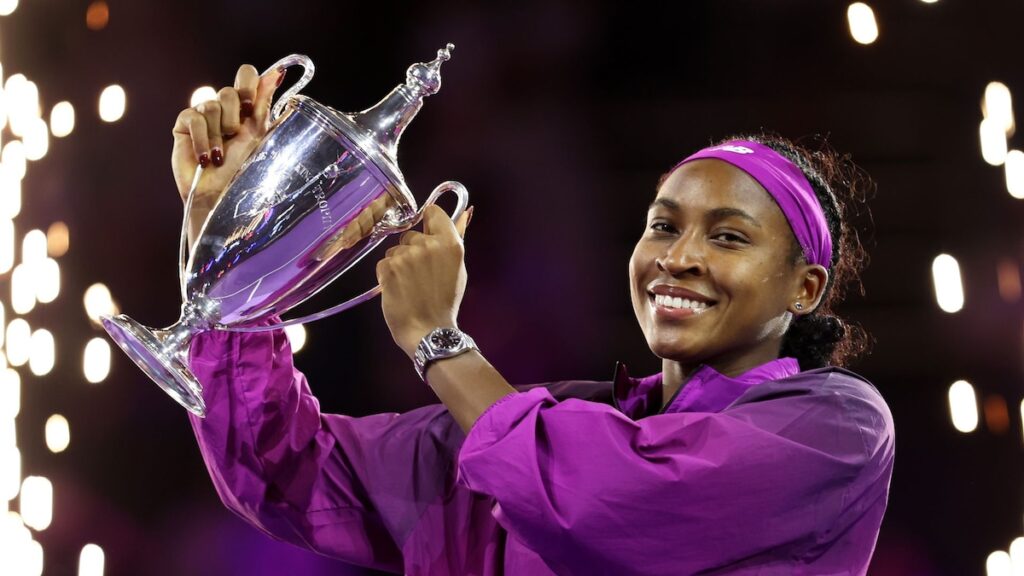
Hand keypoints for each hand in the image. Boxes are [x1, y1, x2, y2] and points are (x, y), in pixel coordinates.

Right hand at [171, 64, 285, 244]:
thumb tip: (277, 73)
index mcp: (247, 109)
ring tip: (219, 156)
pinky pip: (193, 116)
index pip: (247, 75)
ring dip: (218, 134)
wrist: (221, 196)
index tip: (251, 107)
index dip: (248, 83)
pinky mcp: (184, 125)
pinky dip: (202, 138)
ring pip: (211, 104)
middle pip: (229, 90)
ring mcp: (204, 115)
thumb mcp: (259, 135)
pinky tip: (205, 158)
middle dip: (234, 117)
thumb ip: (264, 104)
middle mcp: (226, 109)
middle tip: (235, 137)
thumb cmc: (244, 171)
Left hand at [377, 204, 473, 357]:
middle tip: (421, 275)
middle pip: (411, 234)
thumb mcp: (458, 268)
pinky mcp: (389, 267)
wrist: (429, 330)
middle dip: (412, 250)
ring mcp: (407, 256)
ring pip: (395, 250)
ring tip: (410, 285)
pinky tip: (398, 290)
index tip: (427, 235)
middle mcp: (429, 245)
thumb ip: (457, 238)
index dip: (428, 223)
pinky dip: (387, 275)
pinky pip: (383, 263)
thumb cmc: (445, 302)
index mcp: (450, 243)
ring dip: (398, 264)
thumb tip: (466, 212)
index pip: (433, 212)